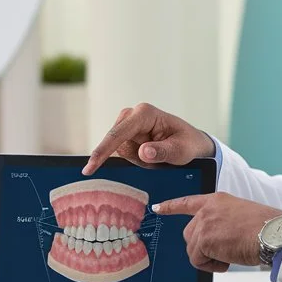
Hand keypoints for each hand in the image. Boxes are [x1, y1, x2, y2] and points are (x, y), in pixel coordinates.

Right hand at [83, 102, 214, 174]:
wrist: (191, 143)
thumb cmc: (188, 144)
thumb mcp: (180, 151)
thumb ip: (162, 152)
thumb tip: (143, 152)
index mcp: (145, 113)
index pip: (117, 134)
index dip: (103, 151)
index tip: (90, 168)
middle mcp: (133, 115)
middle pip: (117, 144)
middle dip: (135, 158)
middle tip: (158, 159)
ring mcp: (128, 124)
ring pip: (119, 151)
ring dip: (137, 160)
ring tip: (157, 156)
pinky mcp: (126, 134)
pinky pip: (123, 152)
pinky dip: (137, 159)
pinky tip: (151, 155)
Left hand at [153, 193, 281, 270]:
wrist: (274, 233)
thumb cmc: (266, 228)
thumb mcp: (240, 216)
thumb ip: (222, 222)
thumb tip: (215, 240)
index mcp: (217, 200)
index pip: (188, 202)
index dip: (171, 206)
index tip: (158, 208)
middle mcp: (208, 209)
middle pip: (190, 234)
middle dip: (203, 248)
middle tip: (225, 252)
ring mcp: (204, 223)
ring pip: (193, 249)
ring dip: (210, 258)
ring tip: (231, 254)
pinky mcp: (204, 239)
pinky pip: (198, 260)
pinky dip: (212, 266)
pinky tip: (229, 259)